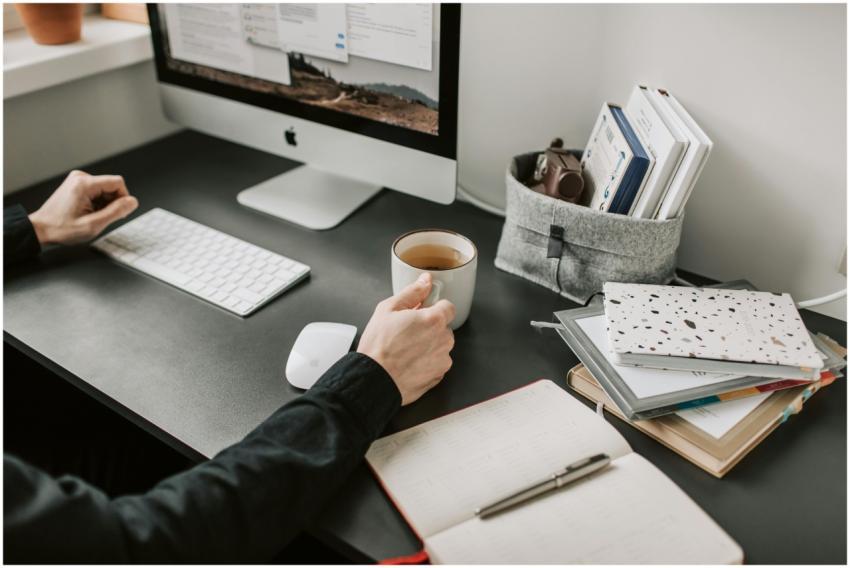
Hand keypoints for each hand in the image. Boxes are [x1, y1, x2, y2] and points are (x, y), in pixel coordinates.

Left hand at [28, 170, 138, 244]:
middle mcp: (80, 178)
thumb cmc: (61, 229)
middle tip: (101, 218)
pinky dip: (97, 203)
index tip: (118, 213)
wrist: (41, 230)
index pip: (118, 183)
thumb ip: (116, 212)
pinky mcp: (76, 185)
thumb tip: (132, 202)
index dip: (123, 199)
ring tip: (91, 216)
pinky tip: (87, 213)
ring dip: (104, 204)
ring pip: (105, 190)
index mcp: (84, 184)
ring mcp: (77, 180)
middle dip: (112, 203)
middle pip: (112, 186)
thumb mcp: (93, 225)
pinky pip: (97, 191)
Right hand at [358, 273, 455, 404]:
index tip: (421, 313)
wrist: (373, 379)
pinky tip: (409, 363)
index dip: (433, 308)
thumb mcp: (388, 309)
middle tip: (407, 332)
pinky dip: (427, 362)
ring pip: (440, 346)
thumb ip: (412, 292)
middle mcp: (443, 340)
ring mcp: (442, 360)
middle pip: (443, 327)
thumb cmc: (378, 347)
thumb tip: (425, 281)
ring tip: (406, 350)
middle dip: (429, 328)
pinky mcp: (438, 376)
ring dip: (429, 345)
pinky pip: (437, 364)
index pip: (448, 306)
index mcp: (433, 320)